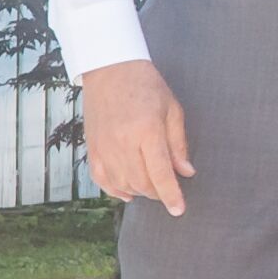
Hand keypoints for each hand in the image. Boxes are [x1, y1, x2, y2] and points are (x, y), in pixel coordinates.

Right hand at [82, 59, 194, 215]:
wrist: (109, 68)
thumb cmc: (145, 85)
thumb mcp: (171, 109)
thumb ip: (178, 144)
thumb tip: (186, 172)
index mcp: (147, 130)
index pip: (161, 173)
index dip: (171, 196)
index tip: (179, 210)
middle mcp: (123, 142)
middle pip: (142, 183)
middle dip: (158, 192)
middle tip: (167, 186)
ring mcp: (104, 147)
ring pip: (123, 185)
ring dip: (139, 190)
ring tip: (149, 183)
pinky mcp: (91, 148)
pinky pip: (102, 180)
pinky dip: (116, 190)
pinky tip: (128, 190)